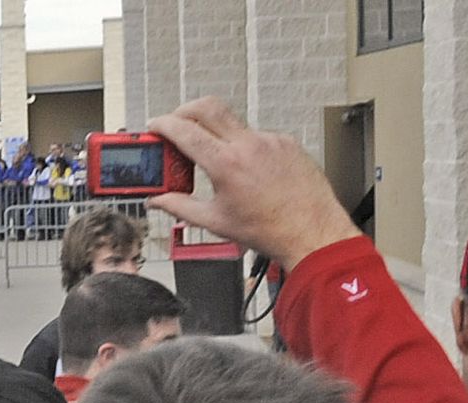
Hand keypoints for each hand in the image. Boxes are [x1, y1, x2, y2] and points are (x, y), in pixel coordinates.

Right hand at [145, 98, 362, 270]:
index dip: (163, 125)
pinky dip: (241, 146)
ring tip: (213, 161)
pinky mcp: (286, 143)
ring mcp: (270, 140)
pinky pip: (255, 135)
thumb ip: (180, 207)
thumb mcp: (215, 221)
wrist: (312, 231)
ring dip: (214, 133)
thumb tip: (159, 201)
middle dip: (184, 111)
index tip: (155, 127)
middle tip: (176, 125)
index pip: (185, 130)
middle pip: (207, 106)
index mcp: (227, 164)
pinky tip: (244, 169)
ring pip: (232, 122)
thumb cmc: (271, 229)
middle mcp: (249, 145)